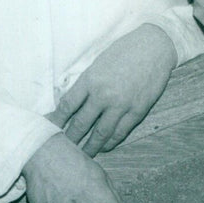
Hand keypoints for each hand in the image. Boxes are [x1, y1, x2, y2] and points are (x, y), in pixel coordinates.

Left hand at [51, 25, 176, 155]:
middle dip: (70, 138)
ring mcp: (121, 105)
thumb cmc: (124, 51)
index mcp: (90, 80)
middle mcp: (103, 95)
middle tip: (61, 148)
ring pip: (100, 133)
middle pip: (80, 123)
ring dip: (89, 147)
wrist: (154, 47)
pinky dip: (110, 142)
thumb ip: (86, 83)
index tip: (49, 128)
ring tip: (82, 155)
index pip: (67, 106)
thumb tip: (72, 103)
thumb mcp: (98, 63)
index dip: (57, 120)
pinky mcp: (137, 111)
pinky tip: (103, 147)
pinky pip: (120, 132)